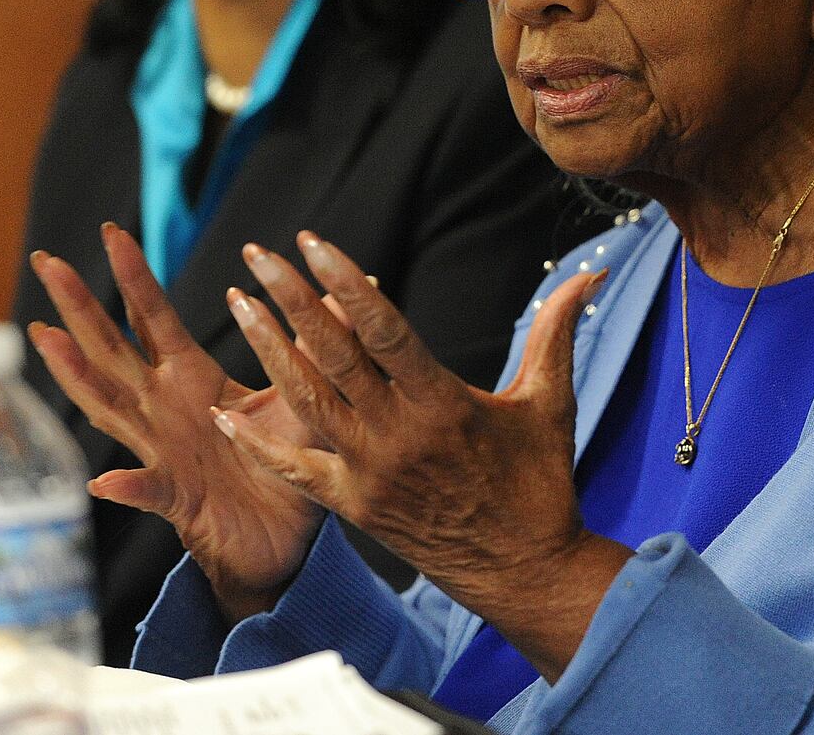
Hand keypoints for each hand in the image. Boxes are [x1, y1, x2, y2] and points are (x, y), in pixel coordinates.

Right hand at [27, 224, 326, 621]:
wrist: (283, 539)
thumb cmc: (285, 462)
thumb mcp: (300, 396)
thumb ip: (317, 343)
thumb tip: (356, 281)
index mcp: (192, 381)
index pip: (155, 319)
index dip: (135, 277)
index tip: (114, 231)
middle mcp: (165, 410)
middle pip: (112, 350)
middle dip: (79, 306)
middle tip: (47, 260)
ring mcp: (161, 452)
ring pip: (110, 407)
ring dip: (77, 374)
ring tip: (46, 336)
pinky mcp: (176, 499)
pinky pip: (149, 490)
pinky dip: (128, 484)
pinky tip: (105, 477)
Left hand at [218, 232, 630, 680]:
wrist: (525, 571)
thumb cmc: (541, 483)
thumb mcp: (550, 401)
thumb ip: (555, 332)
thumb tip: (587, 275)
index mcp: (443, 402)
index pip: (383, 328)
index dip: (345, 281)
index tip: (313, 242)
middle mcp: (398, 434)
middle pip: (332, 353)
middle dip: (291, 298)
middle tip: (260, 254)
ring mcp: (369, 471)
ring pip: (305, 399)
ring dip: (268, 348)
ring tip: (240, 302)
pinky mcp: (354, 504)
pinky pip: (296, 467)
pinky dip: (257, 442)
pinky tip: (226, 412)